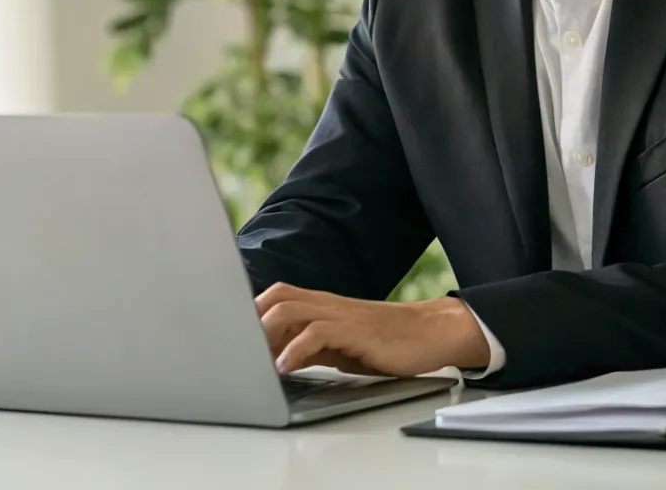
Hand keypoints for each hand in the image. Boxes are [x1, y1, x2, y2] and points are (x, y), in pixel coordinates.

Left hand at [256, 283, 489, 375]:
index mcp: (321, 306)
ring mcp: (340, 315)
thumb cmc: (387, 343)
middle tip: (237, 348)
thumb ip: (309, 349)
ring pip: (289, 309)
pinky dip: (294, 350)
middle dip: (250, 319)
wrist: (432, 334)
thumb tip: (275, 362)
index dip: (250, 313)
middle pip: (276, 297)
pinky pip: (316, 333)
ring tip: (251, 358)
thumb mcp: (340, 348)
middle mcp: (326, 304)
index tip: (234, 339)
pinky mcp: (354, 330)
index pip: (276, 297)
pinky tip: (284, 369)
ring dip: (264, 333)